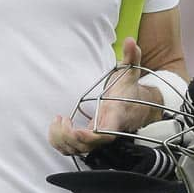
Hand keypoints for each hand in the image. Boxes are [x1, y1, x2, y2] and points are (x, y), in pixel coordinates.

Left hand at [49, 37, 154, 155]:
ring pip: (77, 151)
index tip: (76, 130)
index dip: (91, 137)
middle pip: (87, 147)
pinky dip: (60, 143)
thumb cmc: (130, 89)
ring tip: (58, 122)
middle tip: (62, 119)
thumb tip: (132, 41)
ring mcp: (97, 138)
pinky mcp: (89, 140)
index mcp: (116, 117)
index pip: (106, 135)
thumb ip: (132, 57)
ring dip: (61, 141)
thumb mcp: (131, 72)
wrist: (137, 107)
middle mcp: (106, 131)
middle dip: (69, 137)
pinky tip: (57, 126)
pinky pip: (72, 149)